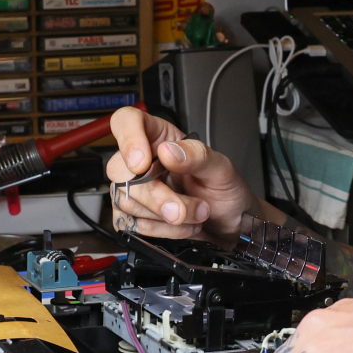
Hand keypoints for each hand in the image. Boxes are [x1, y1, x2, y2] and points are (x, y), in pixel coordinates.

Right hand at [103, 105, 257, 244]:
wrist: (230, 224)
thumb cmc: (226, 191)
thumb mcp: (222, 169)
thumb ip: (197, 156)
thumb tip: (168, 151)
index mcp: (161, 137)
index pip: (127, 121)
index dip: (128, 139)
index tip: (142, 164)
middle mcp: (142, 160)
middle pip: (121, 171)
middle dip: (155, 196)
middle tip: (183, 209)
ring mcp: (134, 189)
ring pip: (126, 201)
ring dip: (164, 217)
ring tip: (194, 215)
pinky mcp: (132, 215)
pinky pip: (130, 224)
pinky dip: (159, 231)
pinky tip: (181, 227)